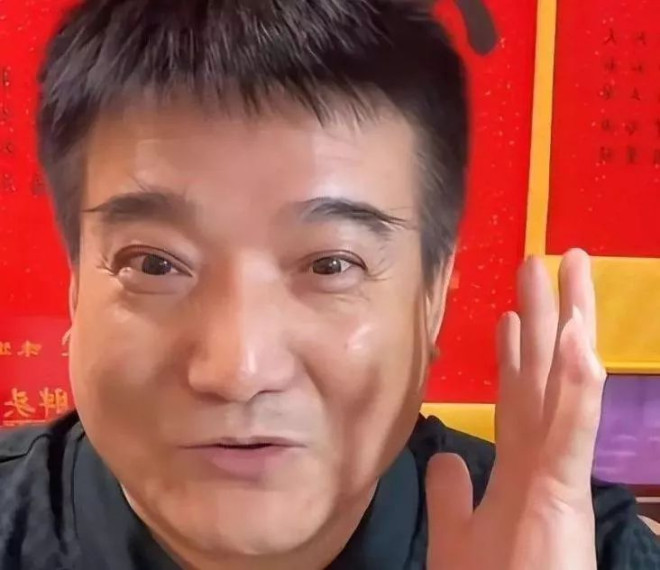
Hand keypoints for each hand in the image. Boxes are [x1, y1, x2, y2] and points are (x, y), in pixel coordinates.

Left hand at [427, 249, 605, 569]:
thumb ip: (453, 495)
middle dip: (543, 315)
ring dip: (568, 324)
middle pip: (540, 371)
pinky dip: (576, 383)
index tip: (508, 314)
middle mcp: (540, 457)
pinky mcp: (562, 491)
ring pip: (564, 381)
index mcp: (517, 466)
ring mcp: (556, 470)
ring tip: (570, 270)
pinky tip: (577, 338)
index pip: (515, 394)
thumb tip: (444, 461)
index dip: (513, 353)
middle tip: (540, 264)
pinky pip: (571, 428)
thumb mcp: (461, 532)